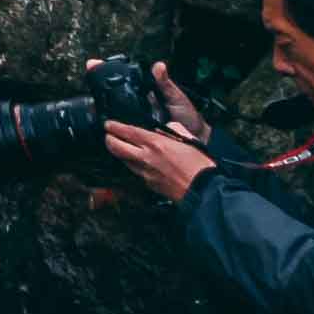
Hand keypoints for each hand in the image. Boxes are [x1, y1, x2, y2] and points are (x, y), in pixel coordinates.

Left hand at [99, 120, 215, 202]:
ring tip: (121, 148)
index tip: (108, 124)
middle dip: (108, 139)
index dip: (114, 127)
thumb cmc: (200, 164)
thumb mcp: (188, 139)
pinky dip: (133, 165)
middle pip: (115, 147)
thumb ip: (173, 130)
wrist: (204, 189)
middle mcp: (145, 157)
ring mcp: (145, 173)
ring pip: (123, 161)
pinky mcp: (149, 184)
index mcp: (155, 143)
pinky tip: (138, 162)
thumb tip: (165, 128)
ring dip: (120, 153)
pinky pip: (135, 172)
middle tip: (108, 135)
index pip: (126, 131)